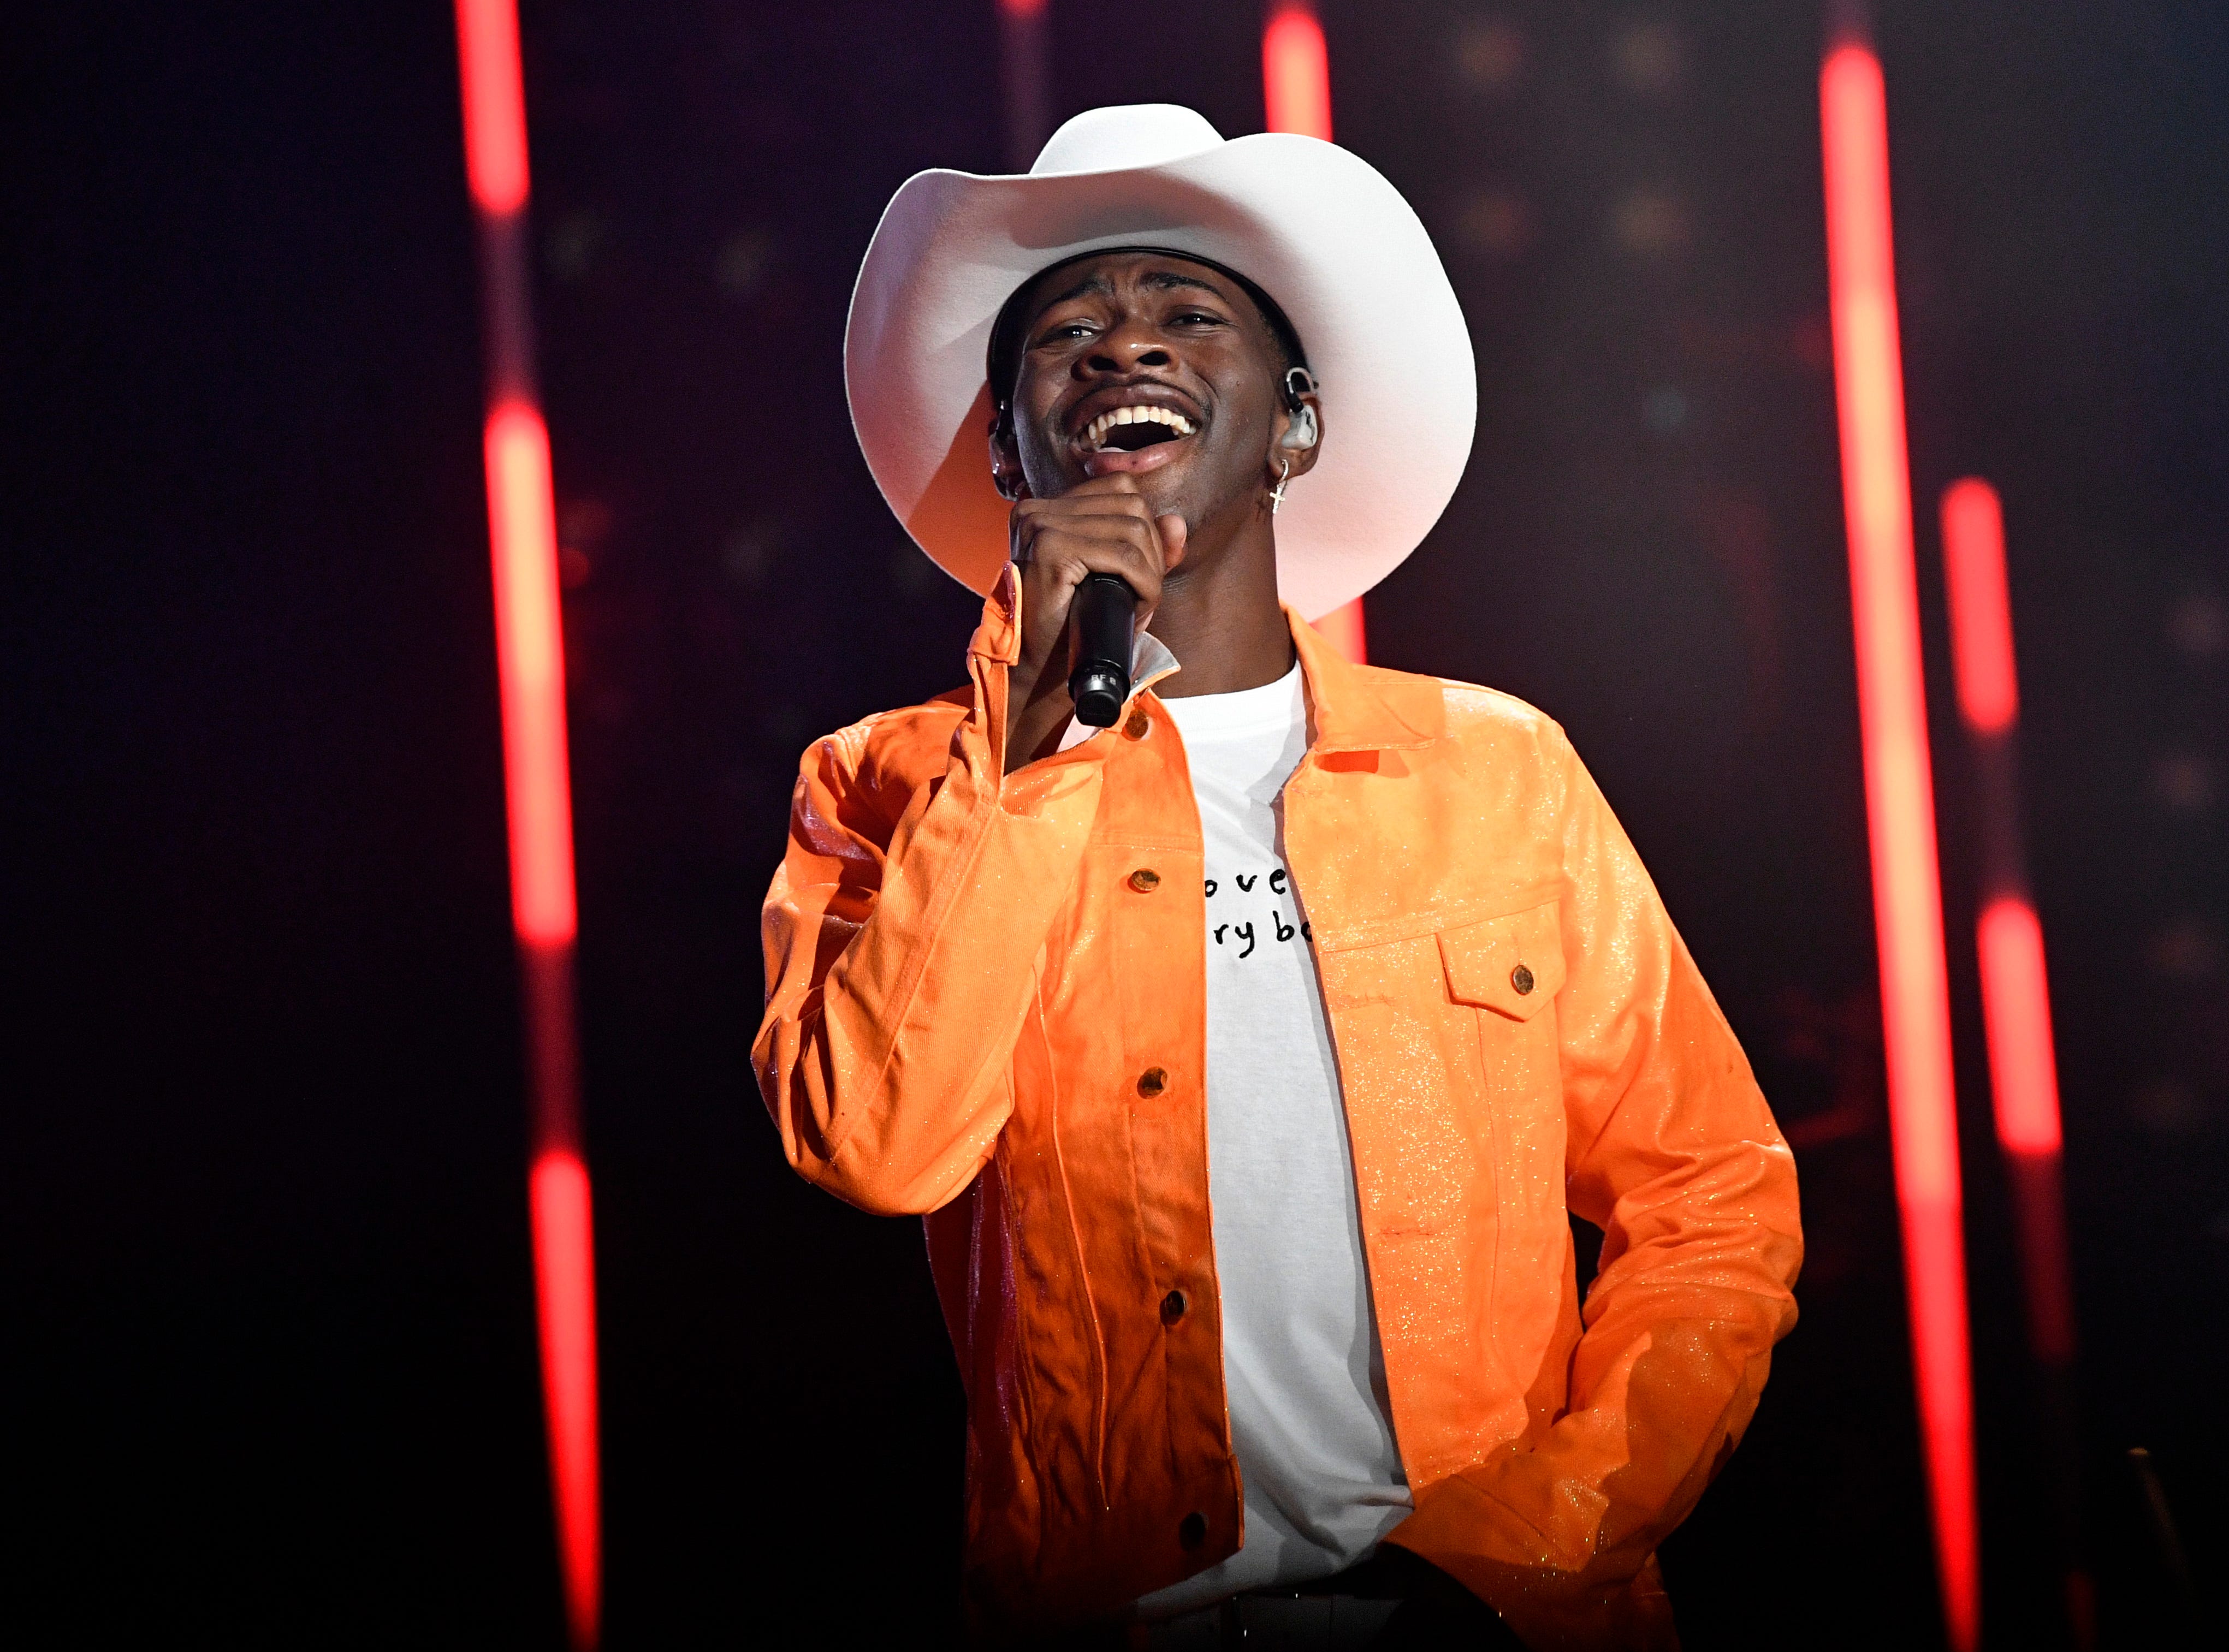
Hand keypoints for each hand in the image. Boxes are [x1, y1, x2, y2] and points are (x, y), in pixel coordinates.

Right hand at [1003, 475, 1186, 771]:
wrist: (1035, 675)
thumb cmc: (1069, 630)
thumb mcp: (1112, 581)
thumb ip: (1145, 549)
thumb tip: (1177, 521)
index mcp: (1046, 508)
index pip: (1121, 490)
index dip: (1145, 531)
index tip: (1140, 575)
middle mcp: (1038, 509)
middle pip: (1132, 506)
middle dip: (1153, 553)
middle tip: (1144, 597)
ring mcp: (1041, 525)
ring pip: (1134, 528)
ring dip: (1150, 573)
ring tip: (1139, 606)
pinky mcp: (1050, 549)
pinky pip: (1123, 555)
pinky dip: (1143, 583)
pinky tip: (1136, 607)